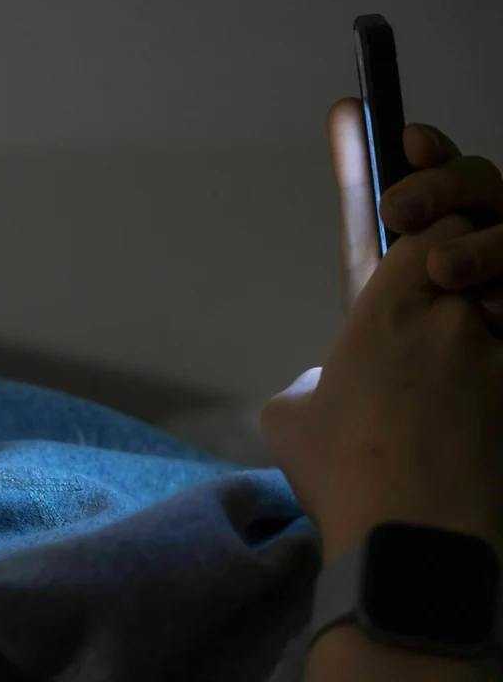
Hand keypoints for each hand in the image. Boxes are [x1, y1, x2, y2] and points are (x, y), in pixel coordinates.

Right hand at [262, 211, 502, 560]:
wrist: (415, 543)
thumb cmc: (342, 474)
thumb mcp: (290, 420)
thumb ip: (310, 383)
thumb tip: (325, 386)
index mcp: (388, 311)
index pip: (436, 229)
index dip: (436, 237)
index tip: (428, 260)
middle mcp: (455, 321)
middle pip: (483, 259)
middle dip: (473, 274)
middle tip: (453, 308)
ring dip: (494, 326)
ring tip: (469, 365)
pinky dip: (499, 378)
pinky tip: (482, 408)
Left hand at [328, 98, 502, 323]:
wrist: (406, 377)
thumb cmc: (395, 303)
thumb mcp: (371, 247)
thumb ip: (361, 182)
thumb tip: (346, 106)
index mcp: (452, 204)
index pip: (450, 161)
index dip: (435, 148)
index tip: (410, 141)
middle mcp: (491, 222)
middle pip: (484, 182)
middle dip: (443, 188)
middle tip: (398, 211)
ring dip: (484, 246)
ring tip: (441, 268)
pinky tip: (489, 310)